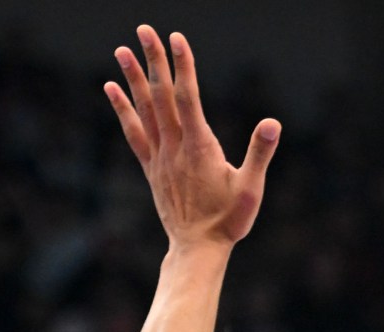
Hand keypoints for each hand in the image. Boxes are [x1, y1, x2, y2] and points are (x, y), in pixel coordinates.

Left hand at [105, 26, 279, 250]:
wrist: (198, 249)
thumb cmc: (229, 221)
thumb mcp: (251, 190)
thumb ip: (259, 154)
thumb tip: (272, 123)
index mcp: (200, 148)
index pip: (188, 98)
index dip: (182, 66)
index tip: (175, 38)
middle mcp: (175, 147)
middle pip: (162, 96)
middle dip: (154, 61)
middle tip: (144, 30)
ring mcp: (160, 157)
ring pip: (144, 110)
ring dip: (133, 78)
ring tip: (121, 49)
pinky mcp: (151, 167)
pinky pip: (133, 132)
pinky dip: (122, 108)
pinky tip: (111, 88)